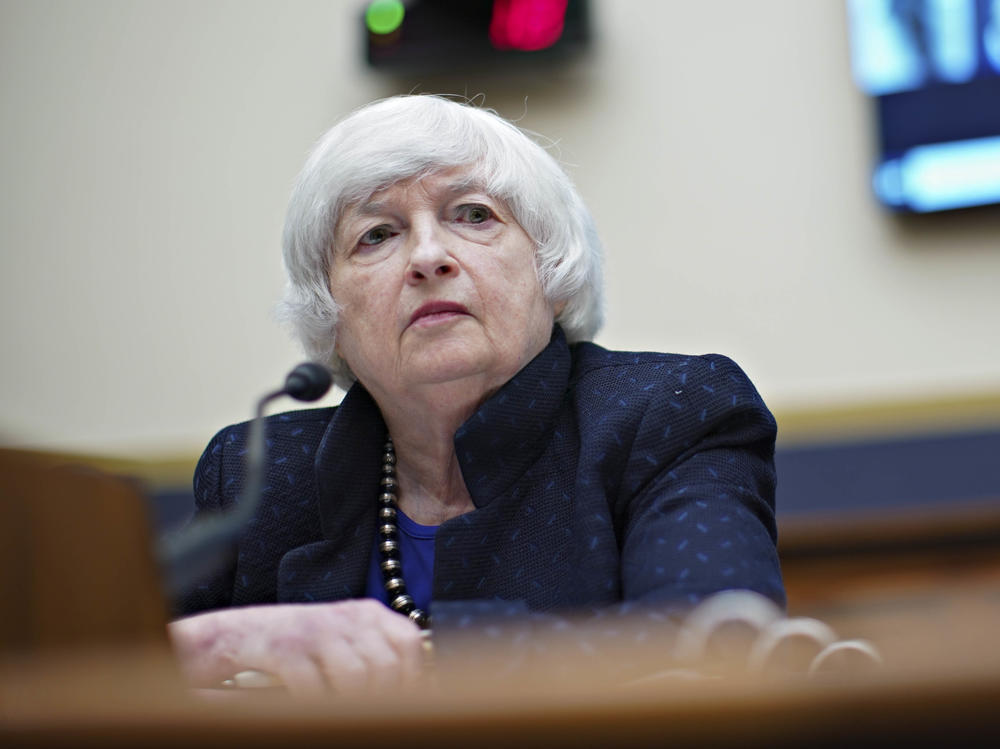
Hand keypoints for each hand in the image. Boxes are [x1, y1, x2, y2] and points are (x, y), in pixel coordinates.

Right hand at [168, 599, 425, 695]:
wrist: (240, 635)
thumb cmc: (300, 646)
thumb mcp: (346, 640)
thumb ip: (378, 656)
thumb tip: (419, 689)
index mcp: (367, 612)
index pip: (408, 641)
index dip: (414, 676)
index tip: (409, 702)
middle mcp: (345, 617)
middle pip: (384, 667)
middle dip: (382, 698)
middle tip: (372, 715)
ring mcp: (314, 631)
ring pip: (354, 678)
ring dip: (351, 705)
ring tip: (342, 714)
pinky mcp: (285, 650)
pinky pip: (313, 687)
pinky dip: (316, 706)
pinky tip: (312, 709)